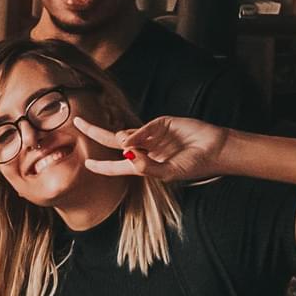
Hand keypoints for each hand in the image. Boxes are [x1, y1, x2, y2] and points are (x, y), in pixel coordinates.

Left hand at [73, 114, 231, 181]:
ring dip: (126, 140)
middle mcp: (145, 149)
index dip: (102, 165)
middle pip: (113, 141)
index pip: (117, 165)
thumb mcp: (169, 172)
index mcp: (144, 165)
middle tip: (78, 122)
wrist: (217, 150)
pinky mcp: (162, 123)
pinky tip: (138, 141)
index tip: (87, 163)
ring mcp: (152, 135)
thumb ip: (146, 166)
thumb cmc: (194, 165)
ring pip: (128, 134)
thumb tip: (125, 153)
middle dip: (95, 132)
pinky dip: (138, 135)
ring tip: (145, 149)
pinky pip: (144, 128)